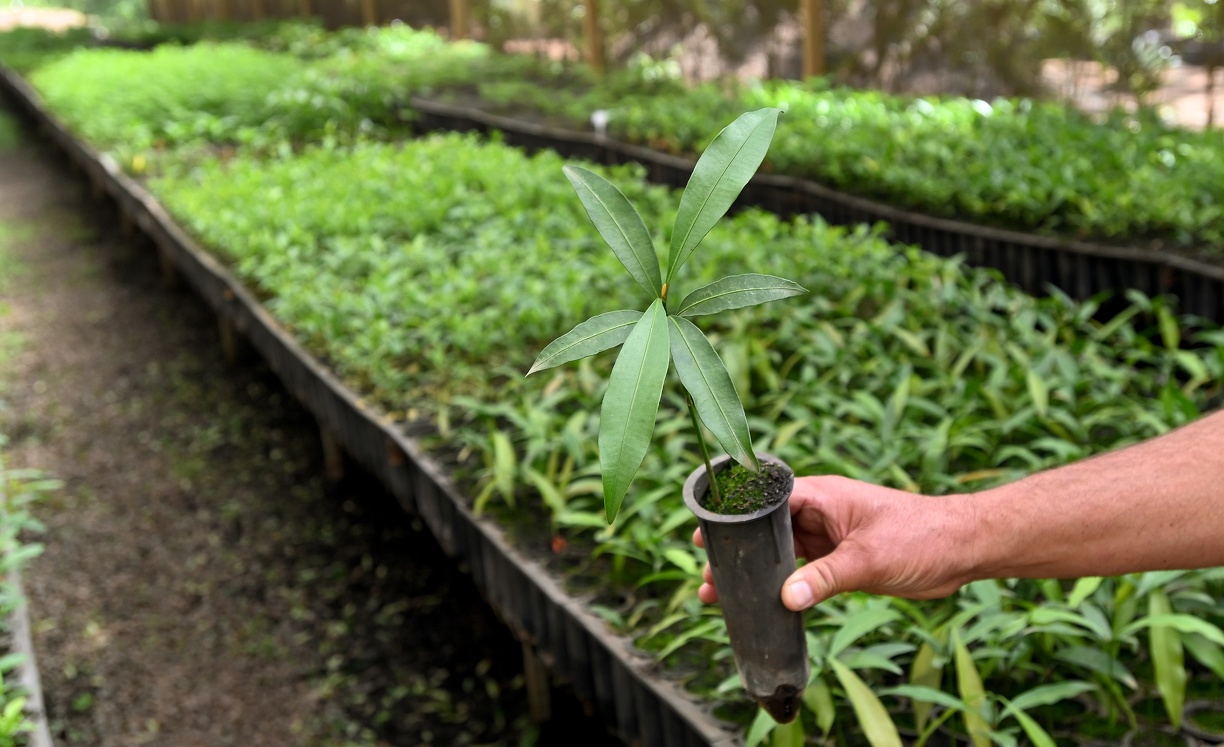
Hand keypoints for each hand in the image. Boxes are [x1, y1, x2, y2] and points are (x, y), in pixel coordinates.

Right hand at [693, 475, 976, 610]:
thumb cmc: (921, 537)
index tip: (706, 535)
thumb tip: (785, 600)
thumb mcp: (868, 559)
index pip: (764, 499)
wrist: (961, 551)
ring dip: (753, 572)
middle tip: (709, 579)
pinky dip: (778, 586)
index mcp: (821, 495)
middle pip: (763, 530)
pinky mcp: (837, 560)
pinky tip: (761, 604)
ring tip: (719, 597)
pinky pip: (798, 572)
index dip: (733, 517)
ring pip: (777, 553)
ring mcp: (826, 537)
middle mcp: (818, 512)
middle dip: (735, 552)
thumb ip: (824, 579)